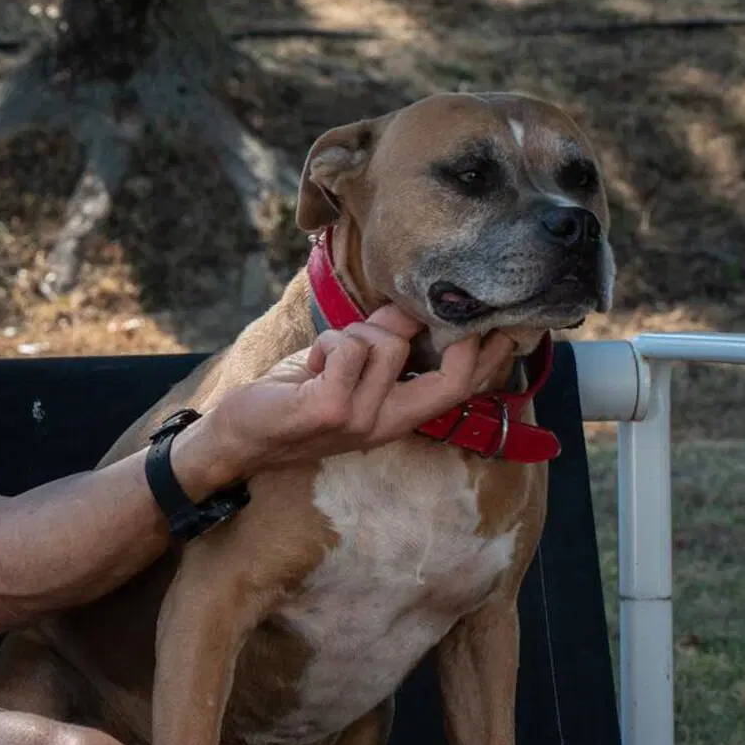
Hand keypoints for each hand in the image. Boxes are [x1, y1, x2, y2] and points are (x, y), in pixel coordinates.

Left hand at [210, 306, 517, 476]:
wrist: (238, 437)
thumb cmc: (291, 397)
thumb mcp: (345, 368)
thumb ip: (380, 341)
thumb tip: (412, 307)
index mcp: (397, 414)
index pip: (461, 388)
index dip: (490, 357)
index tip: (506, 322)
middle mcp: (388, 423)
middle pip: (451, 378)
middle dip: (451, 336)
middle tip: (420, 312)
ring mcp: (362, 421)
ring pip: (387, 345)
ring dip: (353, 332)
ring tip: (327, 354)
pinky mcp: (333, 412)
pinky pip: (349, 350)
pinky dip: (328, 343)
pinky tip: (311, 365)